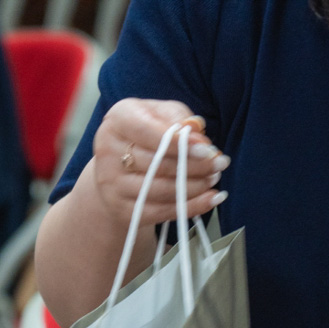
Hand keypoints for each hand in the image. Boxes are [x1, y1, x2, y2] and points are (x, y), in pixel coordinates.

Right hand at [89, 98, 228, 227]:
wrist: (116, 167)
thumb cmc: (145, 134)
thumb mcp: (160, 114)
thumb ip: (179, 118)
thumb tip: (199, 139)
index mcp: (117, 120)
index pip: (149, 132)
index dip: (179, 142)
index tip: (207, 148)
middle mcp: (108, 152)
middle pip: (158, 163)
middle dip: (195, 165)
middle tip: (220, 163)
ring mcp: (112, 184)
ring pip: (161, 189)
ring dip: (196, 186)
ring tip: (214, 178)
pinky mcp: (121, 210)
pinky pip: (161, 212)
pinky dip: (191, 207)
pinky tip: (212, 199)